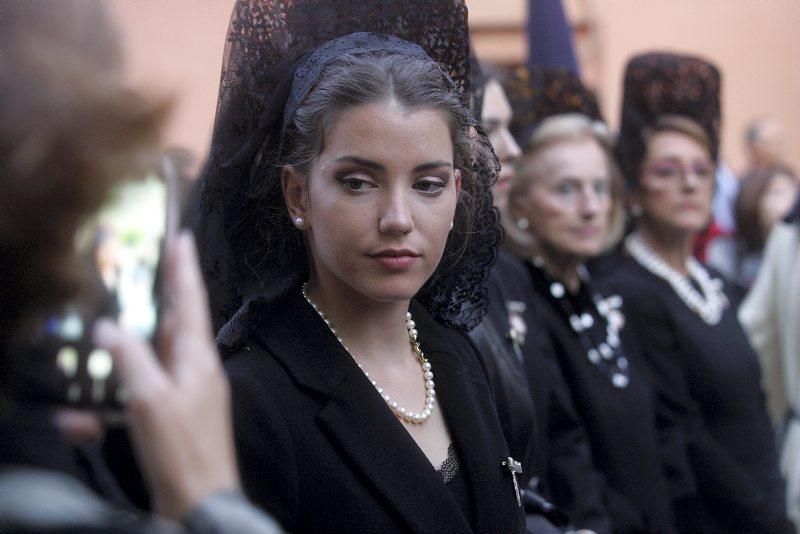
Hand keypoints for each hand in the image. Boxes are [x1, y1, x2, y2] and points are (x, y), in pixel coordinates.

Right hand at [94, 232, 238, 519]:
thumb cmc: (181, 450)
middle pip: (183, 318)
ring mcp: (193, 388)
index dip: (184, 269)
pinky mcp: (182, 409)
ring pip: (171, 344)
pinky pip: (160, 374)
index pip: (191, 302)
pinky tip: (138, 359)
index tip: (183, 236)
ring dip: (158, 321)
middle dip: (173, 287)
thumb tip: (111, 327)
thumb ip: (132, 359)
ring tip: (152, 296)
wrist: (202, 500)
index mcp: (198, 358)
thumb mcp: (150, 400)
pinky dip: (145, 362)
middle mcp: (200, 367)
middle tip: (167, 255)